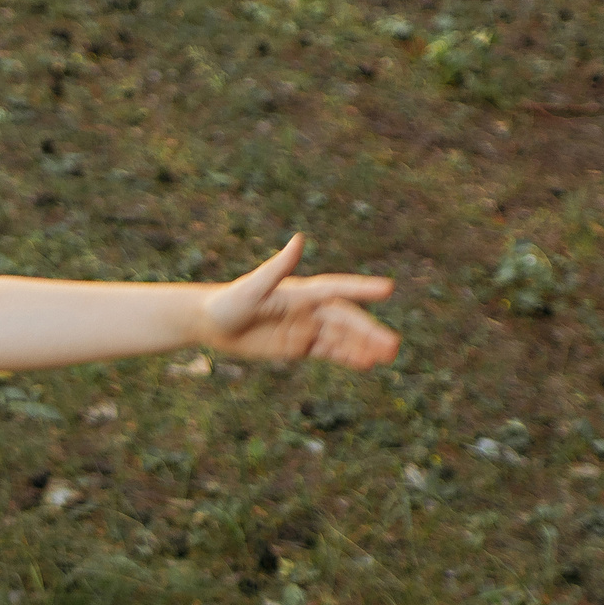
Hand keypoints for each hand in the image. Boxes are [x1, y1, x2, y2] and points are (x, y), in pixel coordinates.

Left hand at [201, 236, 400, 370]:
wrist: (211, 324)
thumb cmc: (229, 302)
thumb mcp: (252, 288)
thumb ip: (277, 268)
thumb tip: (299, 240)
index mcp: (300, 291)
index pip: (337, 289)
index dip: (361, 289)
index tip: (388, 289)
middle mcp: (308, 308)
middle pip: (345, 320)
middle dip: (369, 332)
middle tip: (393, 345)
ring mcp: (305, 327)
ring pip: (341, 338)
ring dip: (363, 346)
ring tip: (386, 357)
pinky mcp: (299, 345)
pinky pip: (328, 351)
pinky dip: (347, 356)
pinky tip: (365, 364)